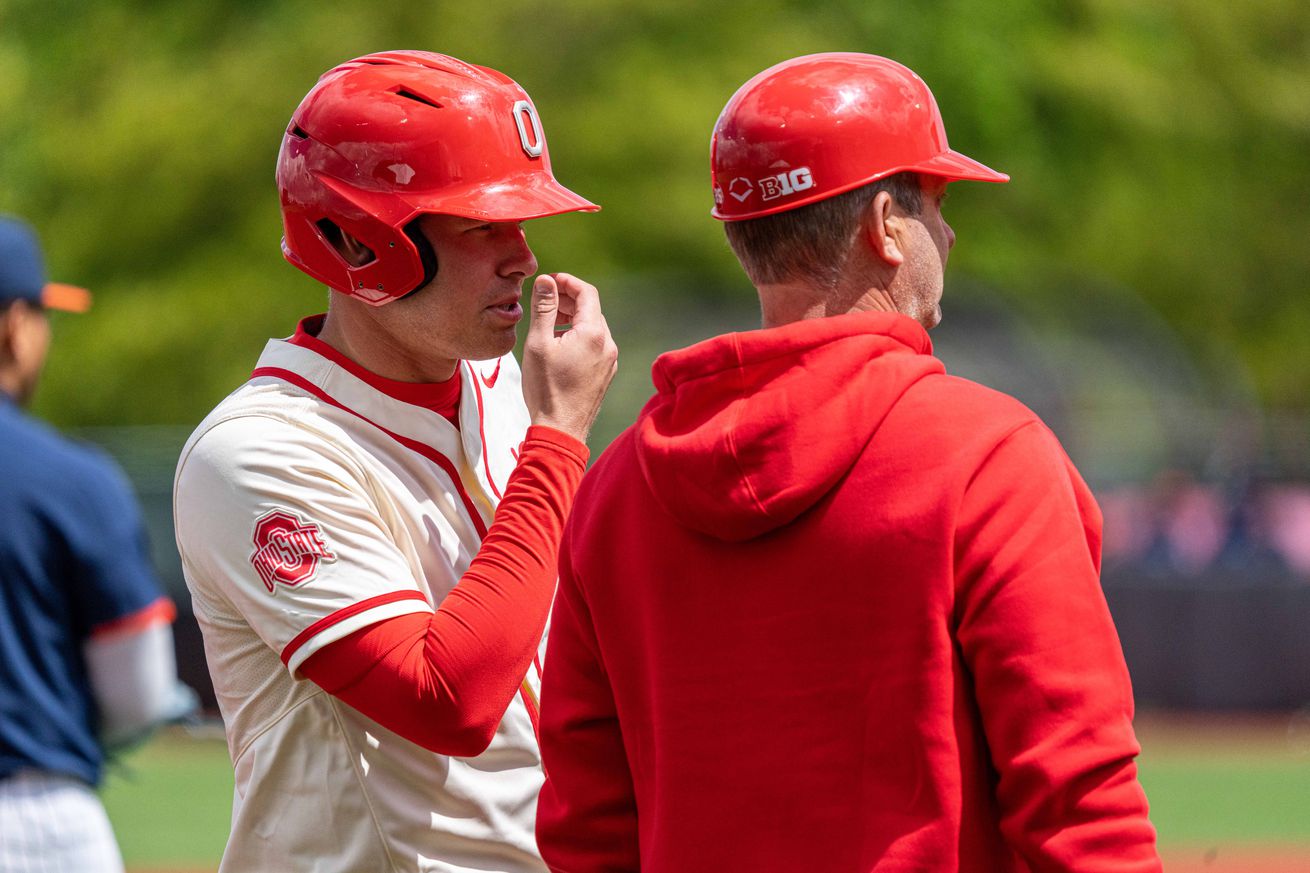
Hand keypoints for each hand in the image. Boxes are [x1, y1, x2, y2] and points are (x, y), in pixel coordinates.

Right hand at [520, 273, 617, 443]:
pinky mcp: (605, 374)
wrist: (560, 430)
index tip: (548, 281)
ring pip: (593, 328)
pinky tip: (559, 346)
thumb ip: (544, 308)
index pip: (586, 292)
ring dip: (573, 319)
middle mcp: (608, 345)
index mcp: (594, 333)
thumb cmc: (546, 388)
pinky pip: (594, 346)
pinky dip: (579, 337)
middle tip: (544, 300)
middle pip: (591, 310)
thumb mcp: (539, 343)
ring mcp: (610, 361)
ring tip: (549, 323)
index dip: (567, 281)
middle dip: (568, 300)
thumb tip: (546, 280)